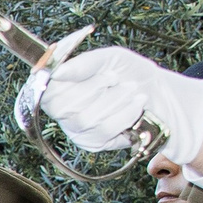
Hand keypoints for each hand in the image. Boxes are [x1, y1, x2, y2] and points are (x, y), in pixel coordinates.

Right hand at [32, 46, 202, 162]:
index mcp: (59, 86)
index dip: (57, 82)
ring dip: (115, 100)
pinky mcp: (93, 144)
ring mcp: (76, 129)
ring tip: (131, 89)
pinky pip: (104, 130)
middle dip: (94, 89)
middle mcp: (62, 111)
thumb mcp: (110, 58)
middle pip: (62, 106)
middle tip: (115, 78)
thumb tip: (58, 72)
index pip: (43, 89)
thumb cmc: (130, 73)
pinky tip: (136, 105)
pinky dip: (125, 114)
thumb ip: (84, 63)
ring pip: (85, 119)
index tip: (76, 71)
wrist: (158, 94)